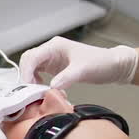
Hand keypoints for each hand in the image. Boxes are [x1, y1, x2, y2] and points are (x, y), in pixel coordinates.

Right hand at [19, 37, 138, 89]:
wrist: (113, 66)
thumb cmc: (101, 62)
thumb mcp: (84, 70)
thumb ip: (67, 77)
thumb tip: (51, 87)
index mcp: (55, 46)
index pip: (32, 57)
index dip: (26, 72)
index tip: (28, 87)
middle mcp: (51, 51)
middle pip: (28, 62)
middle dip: (26, 77)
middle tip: (30, 92)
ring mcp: (52, 59)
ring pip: (32, 68)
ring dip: (31, 81)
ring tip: (38, 92)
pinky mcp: (55, 68)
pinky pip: (39, 74)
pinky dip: (38, 83)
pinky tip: (47, 90)